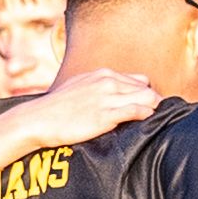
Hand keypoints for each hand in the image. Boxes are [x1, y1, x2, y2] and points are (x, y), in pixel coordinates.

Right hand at [18, 66, 159, 146]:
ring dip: (154, 110)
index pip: (140, 81)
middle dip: (155, 103)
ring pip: (148, 98)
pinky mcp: (105, 114)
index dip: (147, 95)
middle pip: (147, 88)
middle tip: (159, 118)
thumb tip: (113, 95)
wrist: (38, 119)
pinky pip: (137, 111)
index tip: (150, 109)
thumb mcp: (80, 87)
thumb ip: (98, 87)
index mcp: (103, 74)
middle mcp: (108, 81)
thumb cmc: (57, 107)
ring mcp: (107, 97)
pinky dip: (146, 116)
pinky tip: (146, 124)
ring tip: (156, 122)